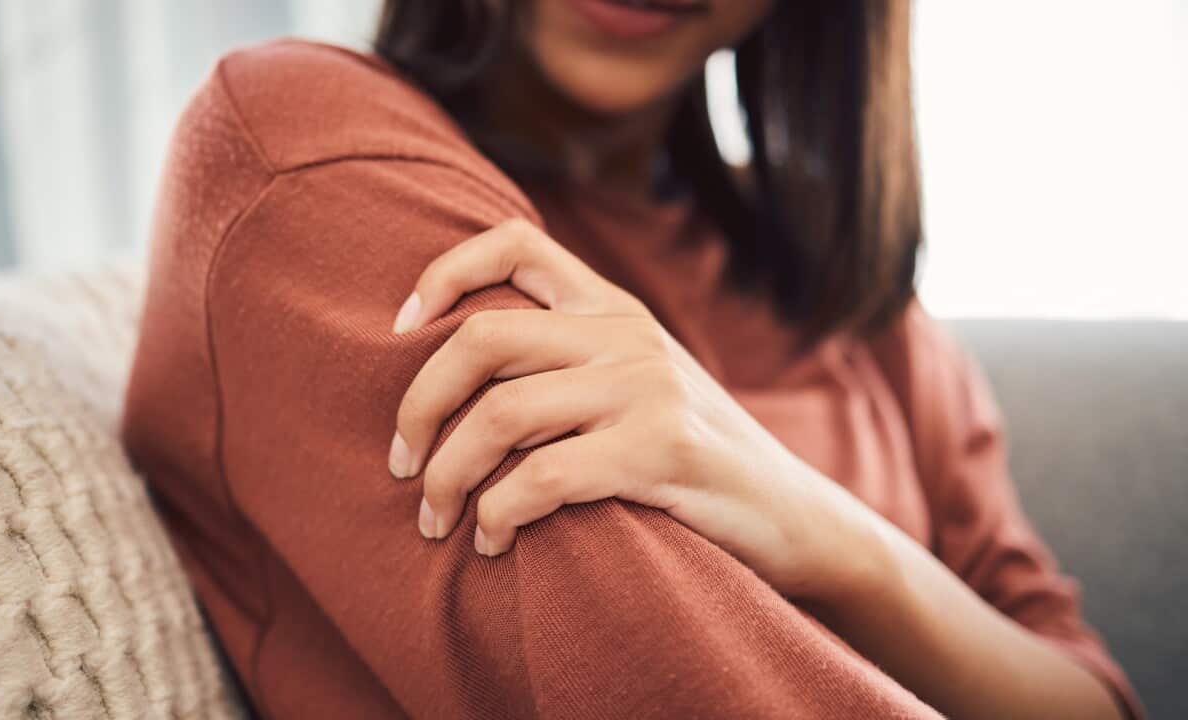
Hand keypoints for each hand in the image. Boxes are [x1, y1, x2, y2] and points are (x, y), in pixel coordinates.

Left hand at [388, 218, 885, 599]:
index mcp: (613, 308)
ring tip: (436, 521)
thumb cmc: (691, 459)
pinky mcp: (661, 451)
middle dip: (418, 405)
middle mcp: (627, 334)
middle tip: (401, 466)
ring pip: (500, 415)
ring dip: (447, 477)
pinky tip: (494, 544)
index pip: (515, 243)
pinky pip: (541, 479)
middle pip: (481, 338)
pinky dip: (497, 516)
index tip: (399, 329)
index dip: (443, 272)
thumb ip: (570, 362)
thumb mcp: (637, 385)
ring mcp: (647, 388)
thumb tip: (457, 383)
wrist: (793, 516)